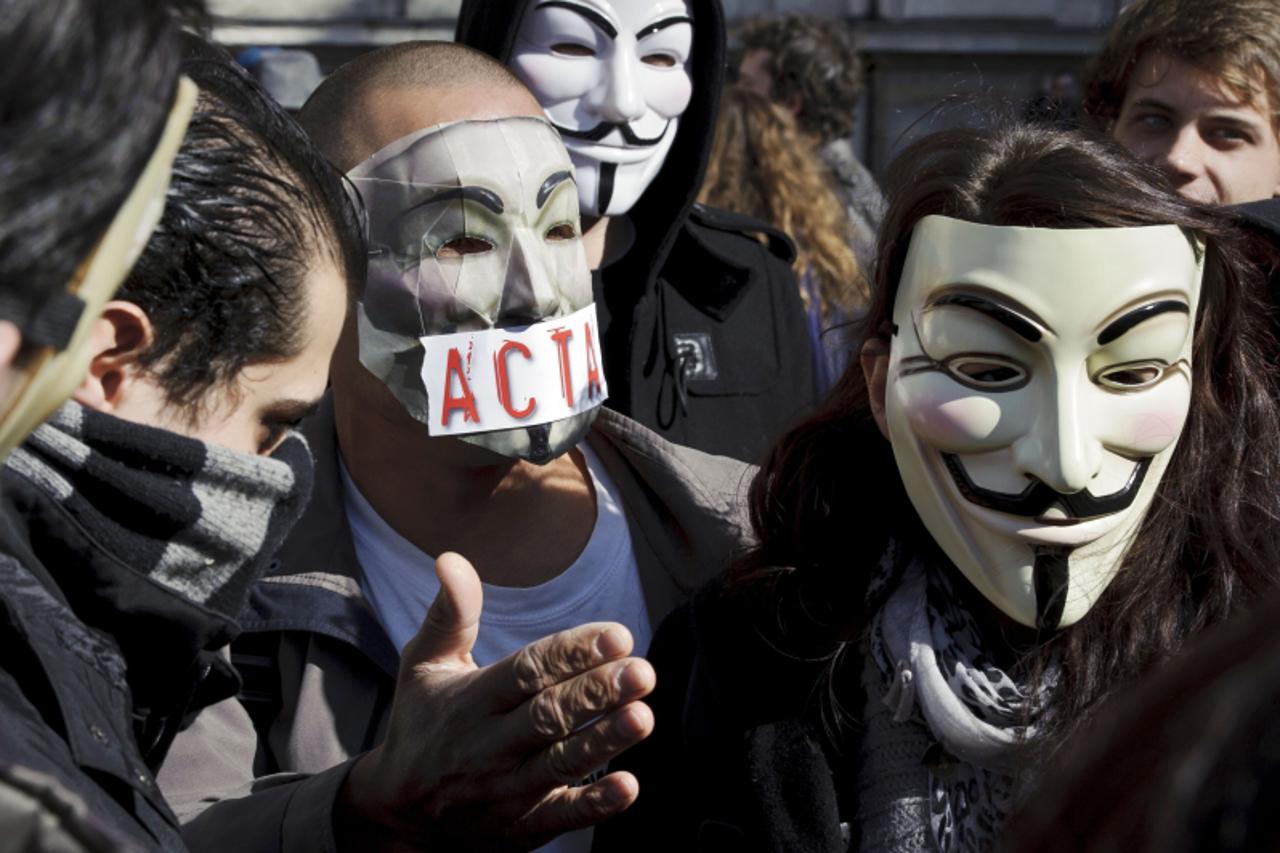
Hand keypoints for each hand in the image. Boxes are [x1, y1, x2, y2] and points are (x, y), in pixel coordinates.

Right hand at [335, 552, 655, 850]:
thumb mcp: (425, 664)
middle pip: (548, 715)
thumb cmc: (422, 721)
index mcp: (471, 699)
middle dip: (596, 693)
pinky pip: (560, 816)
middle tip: (642, 671)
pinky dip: (594, 804)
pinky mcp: (523, 826)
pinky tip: (627, 786)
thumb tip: (450, 558)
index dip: (570, 653)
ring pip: (560, 763)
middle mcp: (489, 744)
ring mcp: (506, 788)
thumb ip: (450, 612)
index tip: (617, 636)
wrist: (400, 811)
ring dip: (604, 742)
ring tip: (643, 717)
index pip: (526, 672)